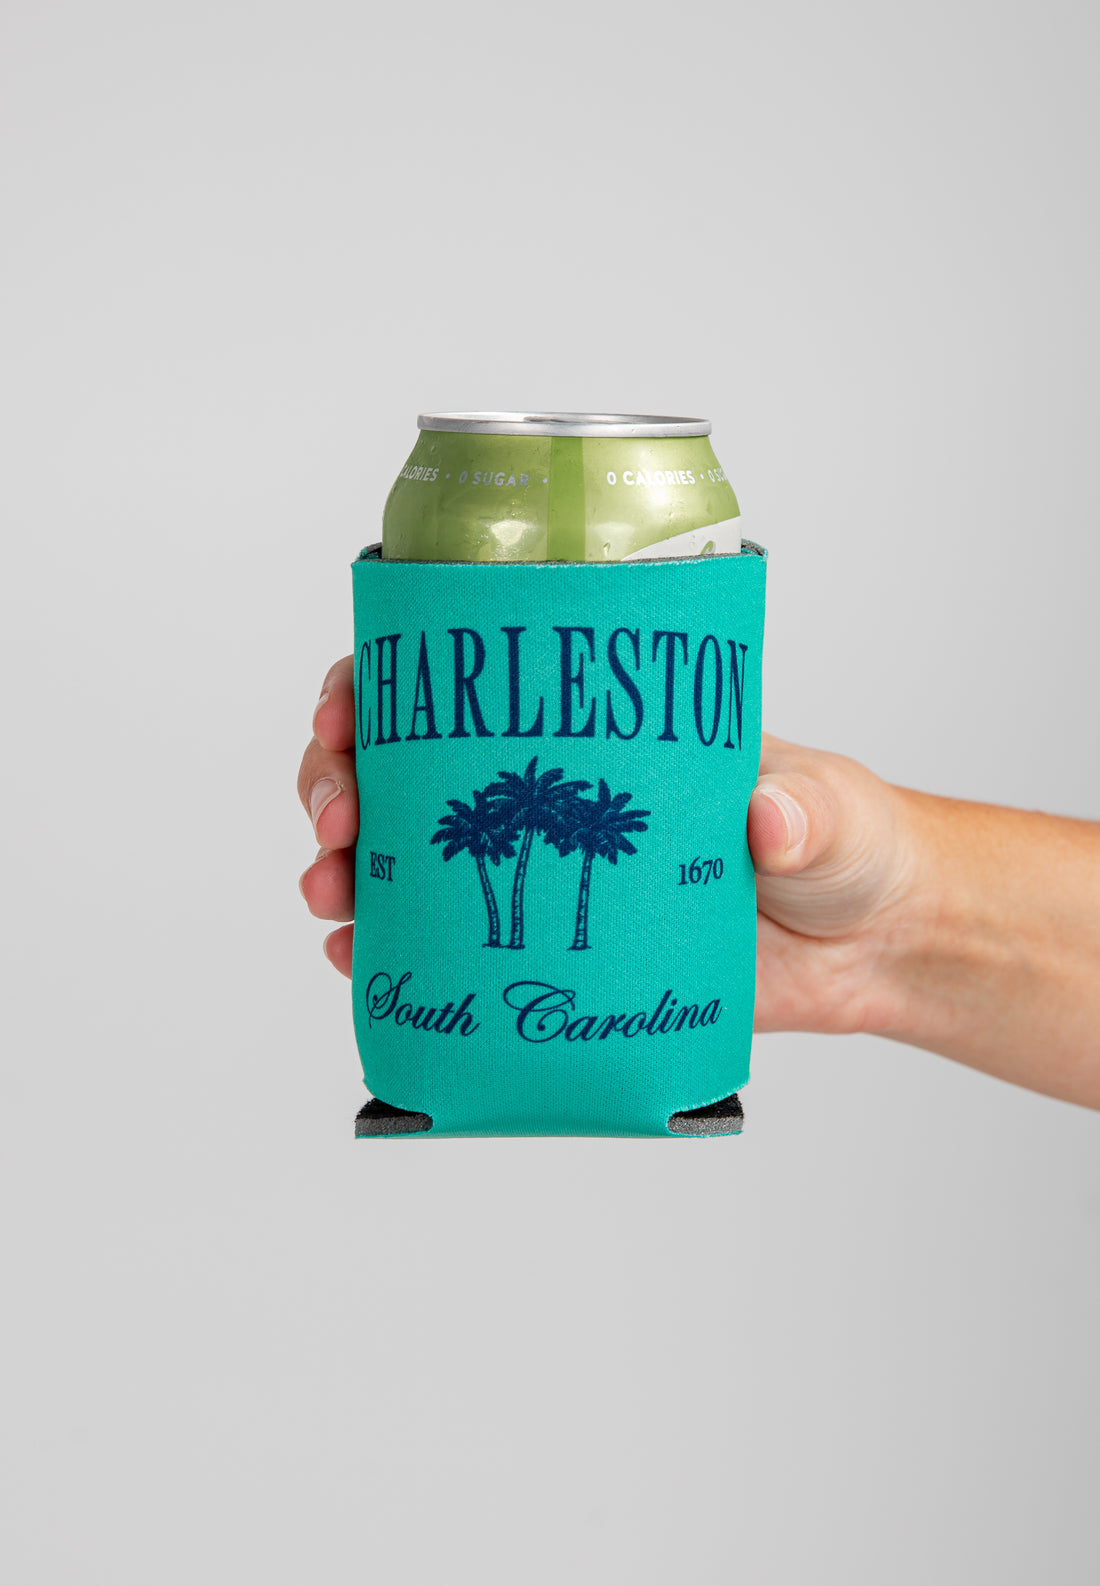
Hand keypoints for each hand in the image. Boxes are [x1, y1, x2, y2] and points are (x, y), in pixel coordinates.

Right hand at [297, 662, 915, 1034]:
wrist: (866, 947)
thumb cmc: (843, 842)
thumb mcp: (826, 809)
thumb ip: (800, 811)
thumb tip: (765, 818)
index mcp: (593, 729)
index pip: (460, 679)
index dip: (380, 684)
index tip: (349, 708)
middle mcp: (546, 792)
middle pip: (400, 764)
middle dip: (338, 779)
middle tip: (338, 820)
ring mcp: (538, 872)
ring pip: (401, 856)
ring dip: (343, 869)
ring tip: (330, 896)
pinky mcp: (550, 951)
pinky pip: (439, 948)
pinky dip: (383, 949)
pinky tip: (357, 958)